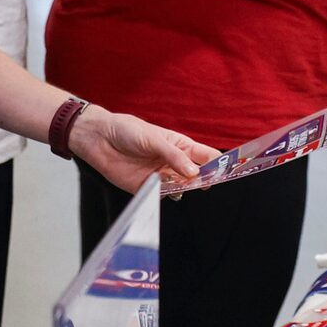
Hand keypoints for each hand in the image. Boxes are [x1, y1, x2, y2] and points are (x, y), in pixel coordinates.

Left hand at [72, 106, 212, 193]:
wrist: (98, 139)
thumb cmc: (127, 130)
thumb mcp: (153, 139)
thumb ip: (174, 156)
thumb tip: (194, 174)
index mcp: (180, 146)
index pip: (206, 156)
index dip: (218, 164)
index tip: (228, 172)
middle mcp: (174, 162)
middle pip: (198, 175)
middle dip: (204, 180)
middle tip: (206, 184)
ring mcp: (162, 176)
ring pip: (182, 188)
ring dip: (185, 189)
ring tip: (183, 185)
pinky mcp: (147, 188)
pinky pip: (162, 196)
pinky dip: (167, 196)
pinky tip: (166, 190)